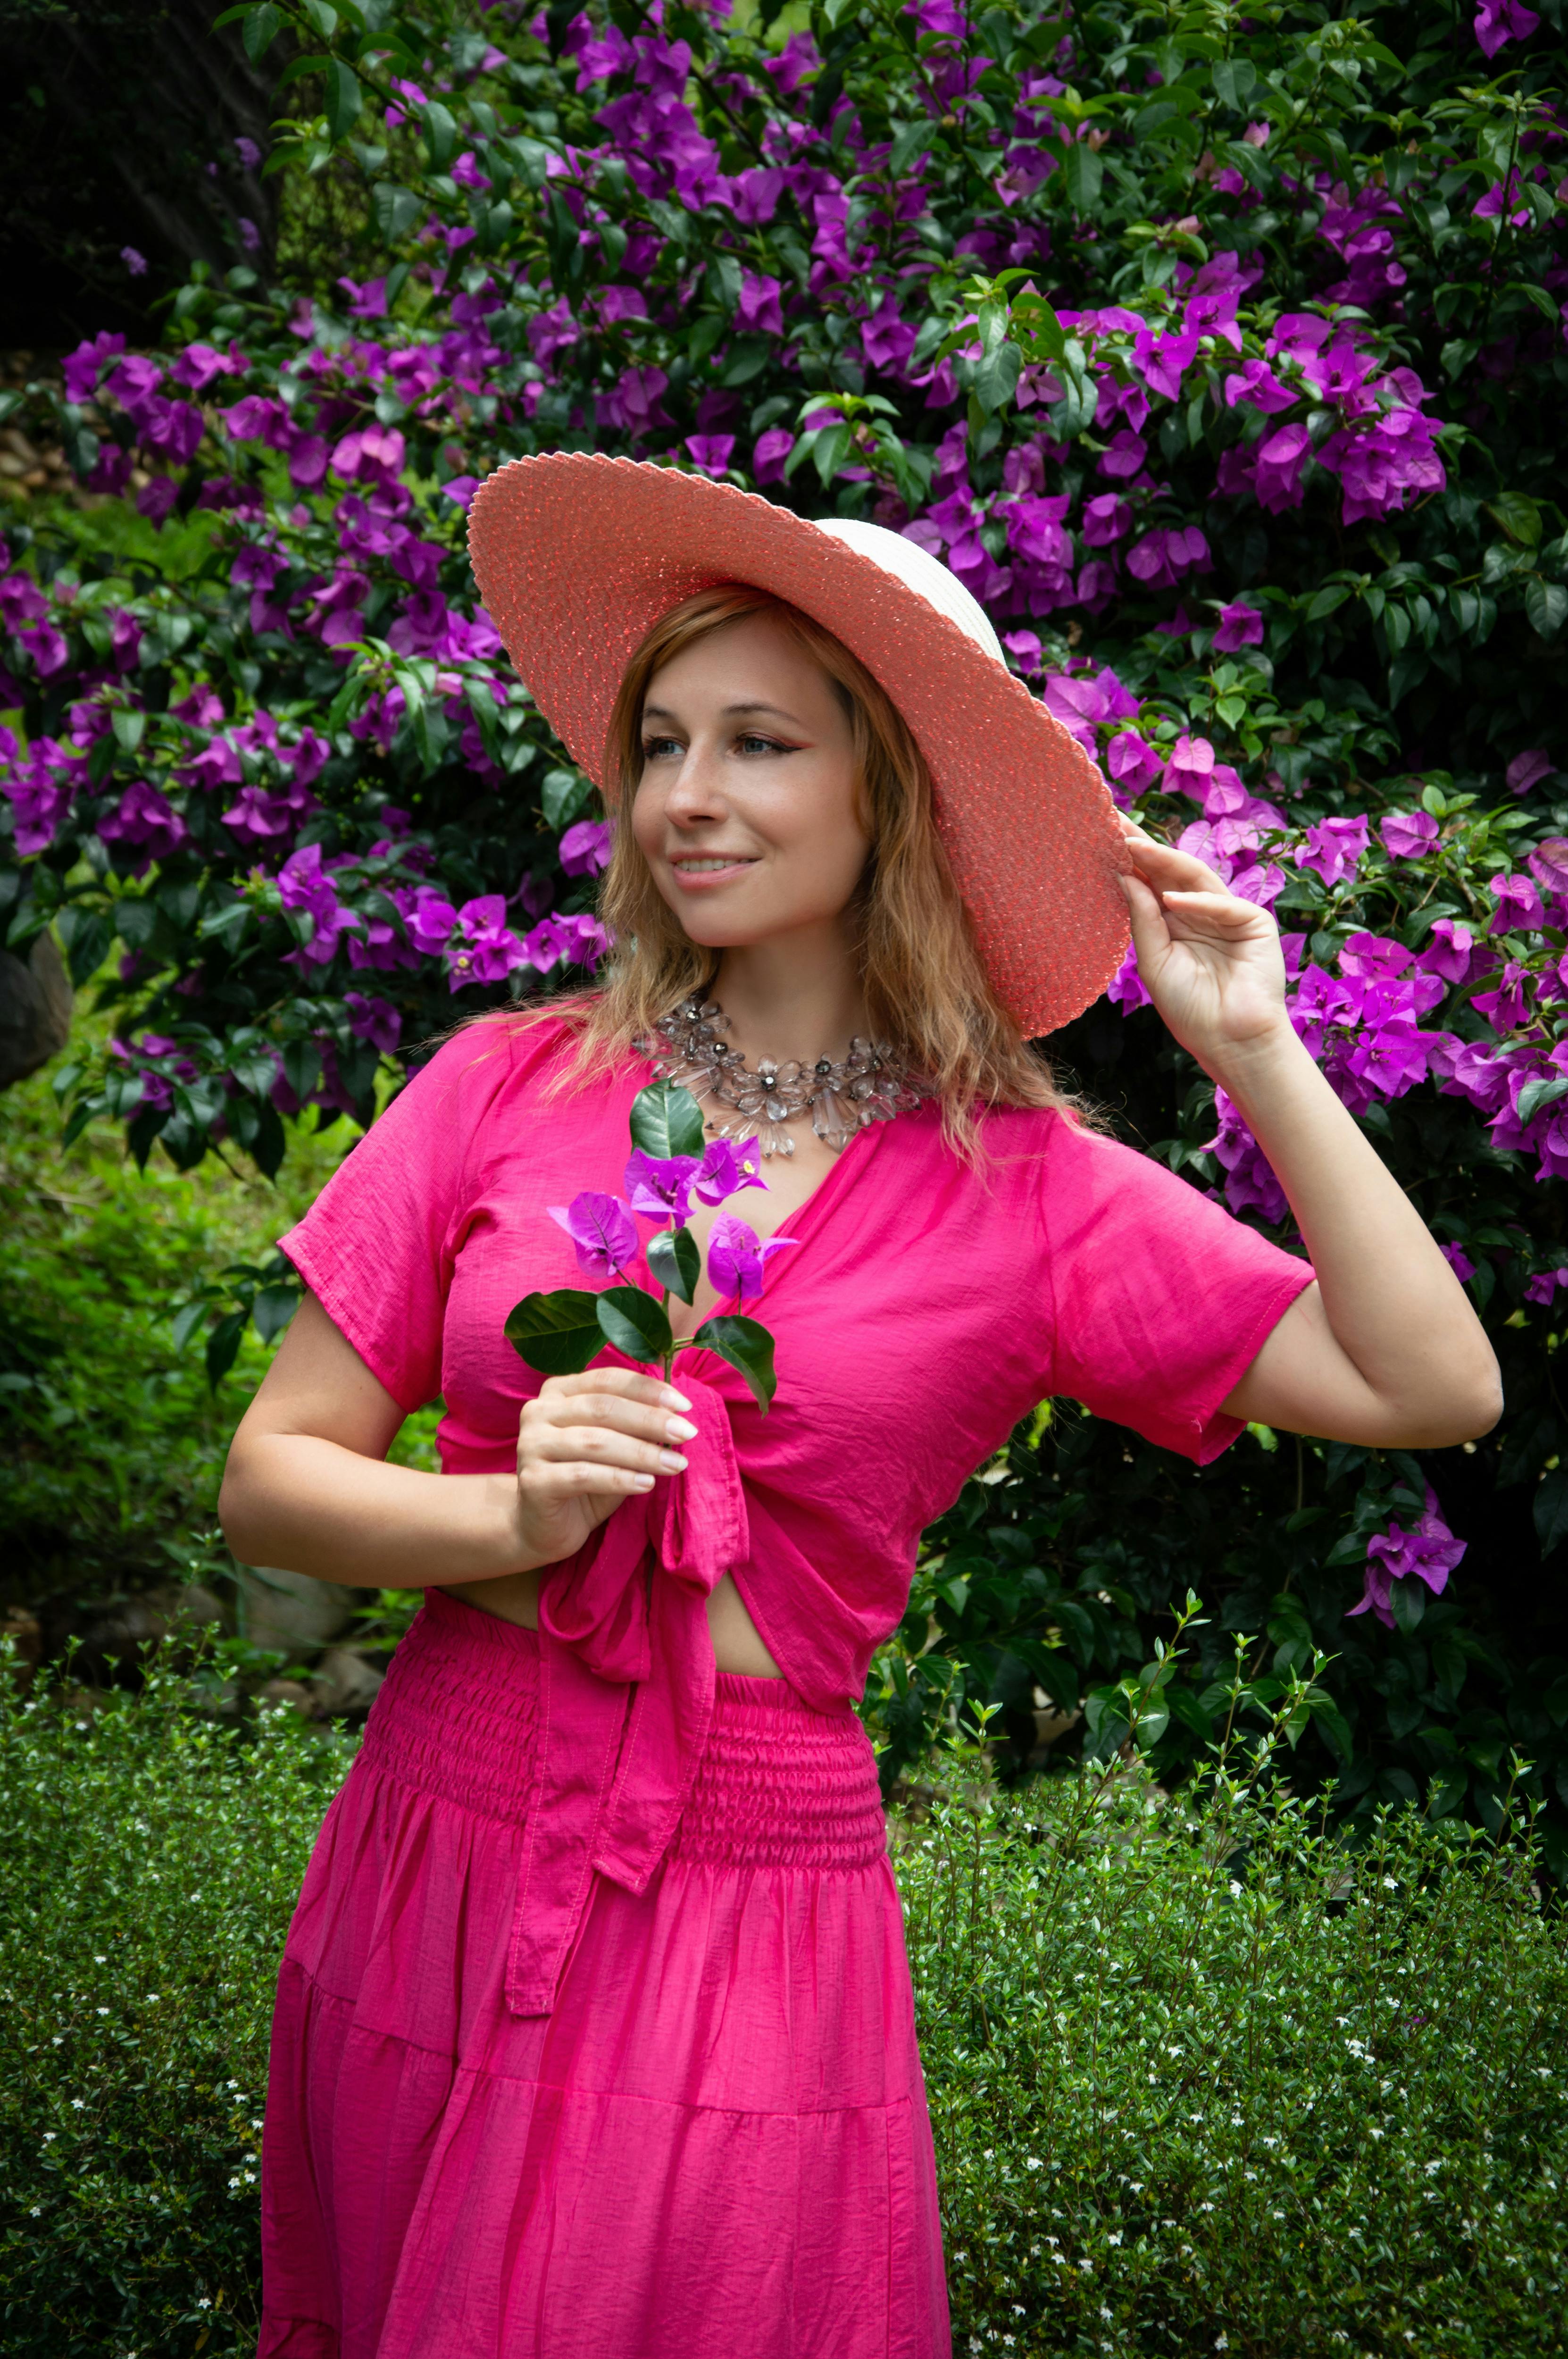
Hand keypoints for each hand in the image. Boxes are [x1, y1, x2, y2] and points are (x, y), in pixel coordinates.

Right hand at [514, 1368, 697, 1566]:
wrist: (546, 1527)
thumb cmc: (586, 1480)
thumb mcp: (615, 1444)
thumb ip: (637, 1421)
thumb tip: (677, 1402)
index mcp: (559, 1391)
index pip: (608, 1380)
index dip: (648, 1390)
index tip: (685, 1406)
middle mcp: (539, 1411)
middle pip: (603, 1408)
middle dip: (651, 1420)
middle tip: (687, 1434)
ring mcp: (531, 1445)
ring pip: (595, 1441)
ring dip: (642, 1453)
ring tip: (676, 1464)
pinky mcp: (532, 1481)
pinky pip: (583, 1475)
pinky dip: (620, 1479)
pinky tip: (647, 1484)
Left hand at [1117, 813, 1289, 1072]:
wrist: (1230, 1042)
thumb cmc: (1190, 1008)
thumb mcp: (1153, 962)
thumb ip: (1142, 920)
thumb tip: (1123, 875)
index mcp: (1172, 920)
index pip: (1146, 880)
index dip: (1126, 857)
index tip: (1098, 831)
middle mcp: (1198, 910)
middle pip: (1167, 870)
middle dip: (1141, 845)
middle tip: (1111, 818)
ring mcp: (1227, 913)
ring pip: (1193, 878)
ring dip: (1163, 861)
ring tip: (1132, 846)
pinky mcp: (1253, 922)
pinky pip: (1222, 906)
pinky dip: (1197, 903)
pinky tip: (1171, 901)